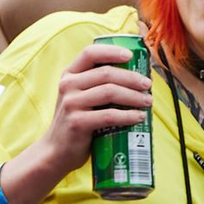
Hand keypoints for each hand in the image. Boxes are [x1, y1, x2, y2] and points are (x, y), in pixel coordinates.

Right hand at [34, 45, 152, 176]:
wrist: (56, 151)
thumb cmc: (77, 121)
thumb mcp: (79, 97)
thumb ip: (96, 84)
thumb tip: (136, 77)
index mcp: (69, 74)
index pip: (90, 53)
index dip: (112, 51)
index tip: (131, 56)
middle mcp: (68, 85)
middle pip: (106, 73)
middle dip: (132, 77)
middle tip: (148, 85)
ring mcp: (71, 104)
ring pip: (110, 92)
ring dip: (134, 96)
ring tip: (147, 101)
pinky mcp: (77, 123)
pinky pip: (109, 115)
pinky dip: (128, 115)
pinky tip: (139, 117)